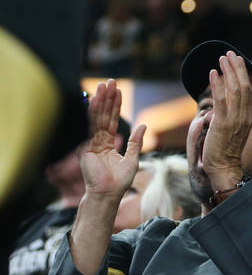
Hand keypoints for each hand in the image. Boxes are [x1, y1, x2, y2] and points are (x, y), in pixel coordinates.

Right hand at [80, 80, 145, 200]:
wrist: (108, 193)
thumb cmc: (120, 181)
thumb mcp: (133, 159)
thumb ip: (136, 142)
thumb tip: (143, 125)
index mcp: (108, 144)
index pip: (111, 120)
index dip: (115, 106)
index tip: (118, 91)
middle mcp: (98, 141)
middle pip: (104, 115)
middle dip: (108, 98)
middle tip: (111, 81)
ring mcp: (91, 142)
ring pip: (97, 117)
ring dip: (101, 100)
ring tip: (105, 85)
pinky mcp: (86, 145)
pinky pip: (91, 125)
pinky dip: (94, 112)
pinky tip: (97, 99)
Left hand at [201, 51, 251, 189]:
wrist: (224, 168)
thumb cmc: (225, 152)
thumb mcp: (231, 131)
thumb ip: (228, 117)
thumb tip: (219, 106)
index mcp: (247, 118)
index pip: (247, 91)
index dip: (242, 75)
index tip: (237, 61)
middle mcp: (244, 116)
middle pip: (243, 87)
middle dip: (237, 68)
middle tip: (230, 53)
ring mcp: (234, 120)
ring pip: (234, 90)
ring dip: (228, 72)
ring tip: (222, 58)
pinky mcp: (222, 124)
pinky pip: (221, 100)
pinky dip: (217, 84)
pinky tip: (213, 73)